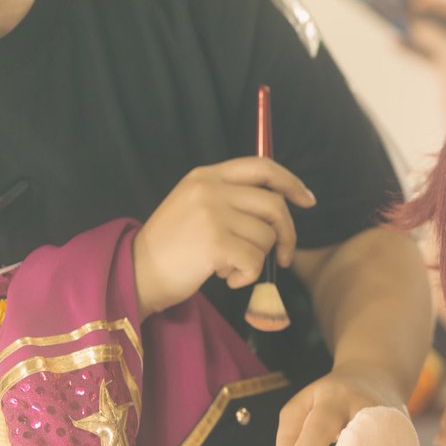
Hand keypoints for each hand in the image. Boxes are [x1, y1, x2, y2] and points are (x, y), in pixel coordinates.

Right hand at [133, 157, 315, 316]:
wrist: (137, 272)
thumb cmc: (173, 247)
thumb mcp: (196, 207)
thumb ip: (231, 199)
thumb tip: (281, 205)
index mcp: (206, 176)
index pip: (261, 167)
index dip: (291, 182)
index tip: (308, 200)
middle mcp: (209, 188)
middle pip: (275, 205)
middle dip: (288, 235)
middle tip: (284, 257)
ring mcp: (211, 213)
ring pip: (267, 237)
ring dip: (257, 259)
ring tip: (230, 266)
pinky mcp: (215, 242)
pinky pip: (255, 261)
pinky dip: (247, 277)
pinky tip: (226, 278)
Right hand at [407, 0, 445, 118]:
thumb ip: (433, 36)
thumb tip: (417, 28)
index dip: (435, 2)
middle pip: (445, 21)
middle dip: (423, 15)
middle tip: (403, 7)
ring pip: (435, 38)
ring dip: (415, 32)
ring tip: (394, 25)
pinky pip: (431, 55)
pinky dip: (415, 50)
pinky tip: (396, 47)